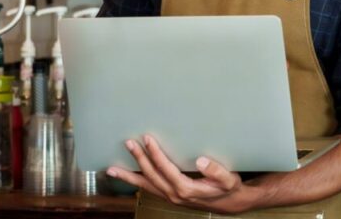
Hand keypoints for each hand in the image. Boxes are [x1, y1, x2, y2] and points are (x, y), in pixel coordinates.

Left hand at [106, 135, 254, 213]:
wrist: (229, 202)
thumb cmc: (228, 188)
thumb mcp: (228, 179)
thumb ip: (216, 170)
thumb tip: (200, 161)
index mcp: (186, 189)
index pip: (166, 169)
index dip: (155, 154)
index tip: (147, 139)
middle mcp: (175, 194)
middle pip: (152, 176)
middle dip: (139, 159)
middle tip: (129, 143)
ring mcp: (170, 197)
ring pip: (146, 186)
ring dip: (129, 176)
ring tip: (111, 170)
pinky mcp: (170, 195)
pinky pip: (149, 189)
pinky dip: (136, 182)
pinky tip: (127, 176)